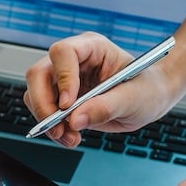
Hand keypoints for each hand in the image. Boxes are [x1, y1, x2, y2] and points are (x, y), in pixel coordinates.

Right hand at [23, 32, 179, 146]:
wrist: (149, 99)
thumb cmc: (147, 89)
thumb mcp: (134, 99)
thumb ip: (106, 107)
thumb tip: (75, 120)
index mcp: (93, 48)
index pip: (64, 53)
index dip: (62, 77)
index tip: (69, 104)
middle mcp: (73, 61)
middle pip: (39, 74)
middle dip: (44, 104)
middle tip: (58, 127)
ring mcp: (64, 80)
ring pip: (35, 94)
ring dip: (47, 120)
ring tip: (70, 137)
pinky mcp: (61, 99)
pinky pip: (44, 111)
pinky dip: (52, 128)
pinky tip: (70, 136)